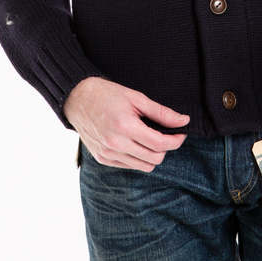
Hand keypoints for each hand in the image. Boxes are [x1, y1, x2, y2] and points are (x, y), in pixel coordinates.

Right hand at [63, 76, 189, 170]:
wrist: (78, 99)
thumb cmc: (107, 94)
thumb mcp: (136, 98)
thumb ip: (161, 112)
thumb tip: (183, 121)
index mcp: (125, 126)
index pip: (160, 144)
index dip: (175, 140)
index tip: (181, 134)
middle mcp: (116, 144)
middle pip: (154, 158)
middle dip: (165, 148)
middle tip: (166, 134)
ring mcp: (108, 154)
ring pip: (143, 166)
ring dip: (152, 155)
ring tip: (149, 138)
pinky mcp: (103, 159)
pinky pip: (129, 166)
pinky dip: (137, 158)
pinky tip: (134, 142)